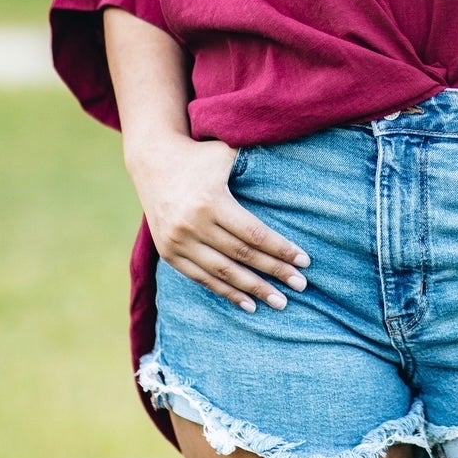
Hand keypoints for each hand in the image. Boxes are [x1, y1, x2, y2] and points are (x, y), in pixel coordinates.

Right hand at [126, 132, 309, 312]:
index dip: (281, 250)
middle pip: (243, 256)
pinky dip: (226, 293)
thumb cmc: (199, 156)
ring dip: (253, 290)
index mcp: (212, 201)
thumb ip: (255, 162)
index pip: (254, 234)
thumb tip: (294, 170)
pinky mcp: (168, 253)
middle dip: (274, 272)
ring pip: (223, 273)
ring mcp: (178, 242)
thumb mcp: (226, 153)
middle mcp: (193, 225)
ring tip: (280, 302)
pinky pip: (202, 278)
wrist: (152, 161)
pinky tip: (249, 304)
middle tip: (301, 285)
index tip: (304, 261)